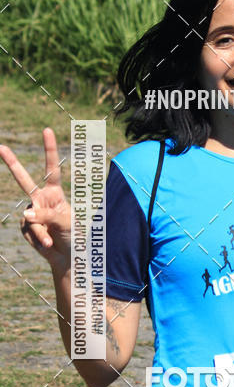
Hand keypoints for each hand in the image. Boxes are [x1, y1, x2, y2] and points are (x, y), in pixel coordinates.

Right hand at [0, 128, 70, 270]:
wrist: (67, 256)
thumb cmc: (73, 235)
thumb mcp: (65, 223)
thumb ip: (46, 217)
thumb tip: (25, 215)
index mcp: (55, 193)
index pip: (51, 168)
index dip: (49, 149)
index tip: (47, 130)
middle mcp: (41, 199)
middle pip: (24, 179)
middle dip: (11, 163)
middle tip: (0, 147)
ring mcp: (31, 212)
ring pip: (30, 218)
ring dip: (41, 233)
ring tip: (52, 241)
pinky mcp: (26, 226)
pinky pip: (28, 231)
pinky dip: (38, 240)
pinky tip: (46, 244)